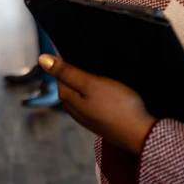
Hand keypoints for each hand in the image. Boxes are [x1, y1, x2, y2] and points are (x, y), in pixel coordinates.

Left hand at [39, 55, 155, 153]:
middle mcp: (74, 111)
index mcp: (68, 100)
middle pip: (69, 86)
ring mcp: (88, 119)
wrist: (141, 133)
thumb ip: (66, 72)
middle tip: (88, 59)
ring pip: (81, 96)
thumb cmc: (117, 105)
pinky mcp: (101, 122)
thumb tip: (41, 59)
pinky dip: (95, 95)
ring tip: (99, 72)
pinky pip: (92, 104)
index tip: (75, 50)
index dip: (65, 62)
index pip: (59, 76)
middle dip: (74, 73)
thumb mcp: (91, 83)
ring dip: (85, 84)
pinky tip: (107, 90)